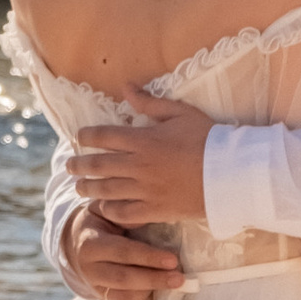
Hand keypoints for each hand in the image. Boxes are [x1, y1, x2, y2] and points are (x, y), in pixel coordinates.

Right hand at [61, 201, 184, 299]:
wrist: (77, 244)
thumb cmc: (100, 222)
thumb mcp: (105, 210)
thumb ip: (123, 210)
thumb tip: (149, 214)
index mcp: (90, 244)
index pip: (122, 252)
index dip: (148, 257)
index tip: (173, 260)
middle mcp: (89, 269)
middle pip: (123, 279)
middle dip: (154, 279)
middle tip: (179, 278)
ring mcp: (95, 288)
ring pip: (124, 298)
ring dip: (151, 291)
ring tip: (174, 283)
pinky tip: (156, 294)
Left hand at [65, 92, 213, 229]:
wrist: (232, 172)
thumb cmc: (209, 138)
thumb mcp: (181, 112)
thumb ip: (150, 102)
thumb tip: (125, 87)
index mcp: (143, 139)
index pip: (103, 136)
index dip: (86, 136)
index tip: (79, 137)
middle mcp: (139, 165)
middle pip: (97, 165)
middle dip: (79, 165)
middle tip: (69, 166)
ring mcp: (145, 189)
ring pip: (106, 190)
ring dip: (88, 188)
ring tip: (79, 187)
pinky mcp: (155, 209)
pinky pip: (124, 212)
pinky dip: (109, 210)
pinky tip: (103, 207)